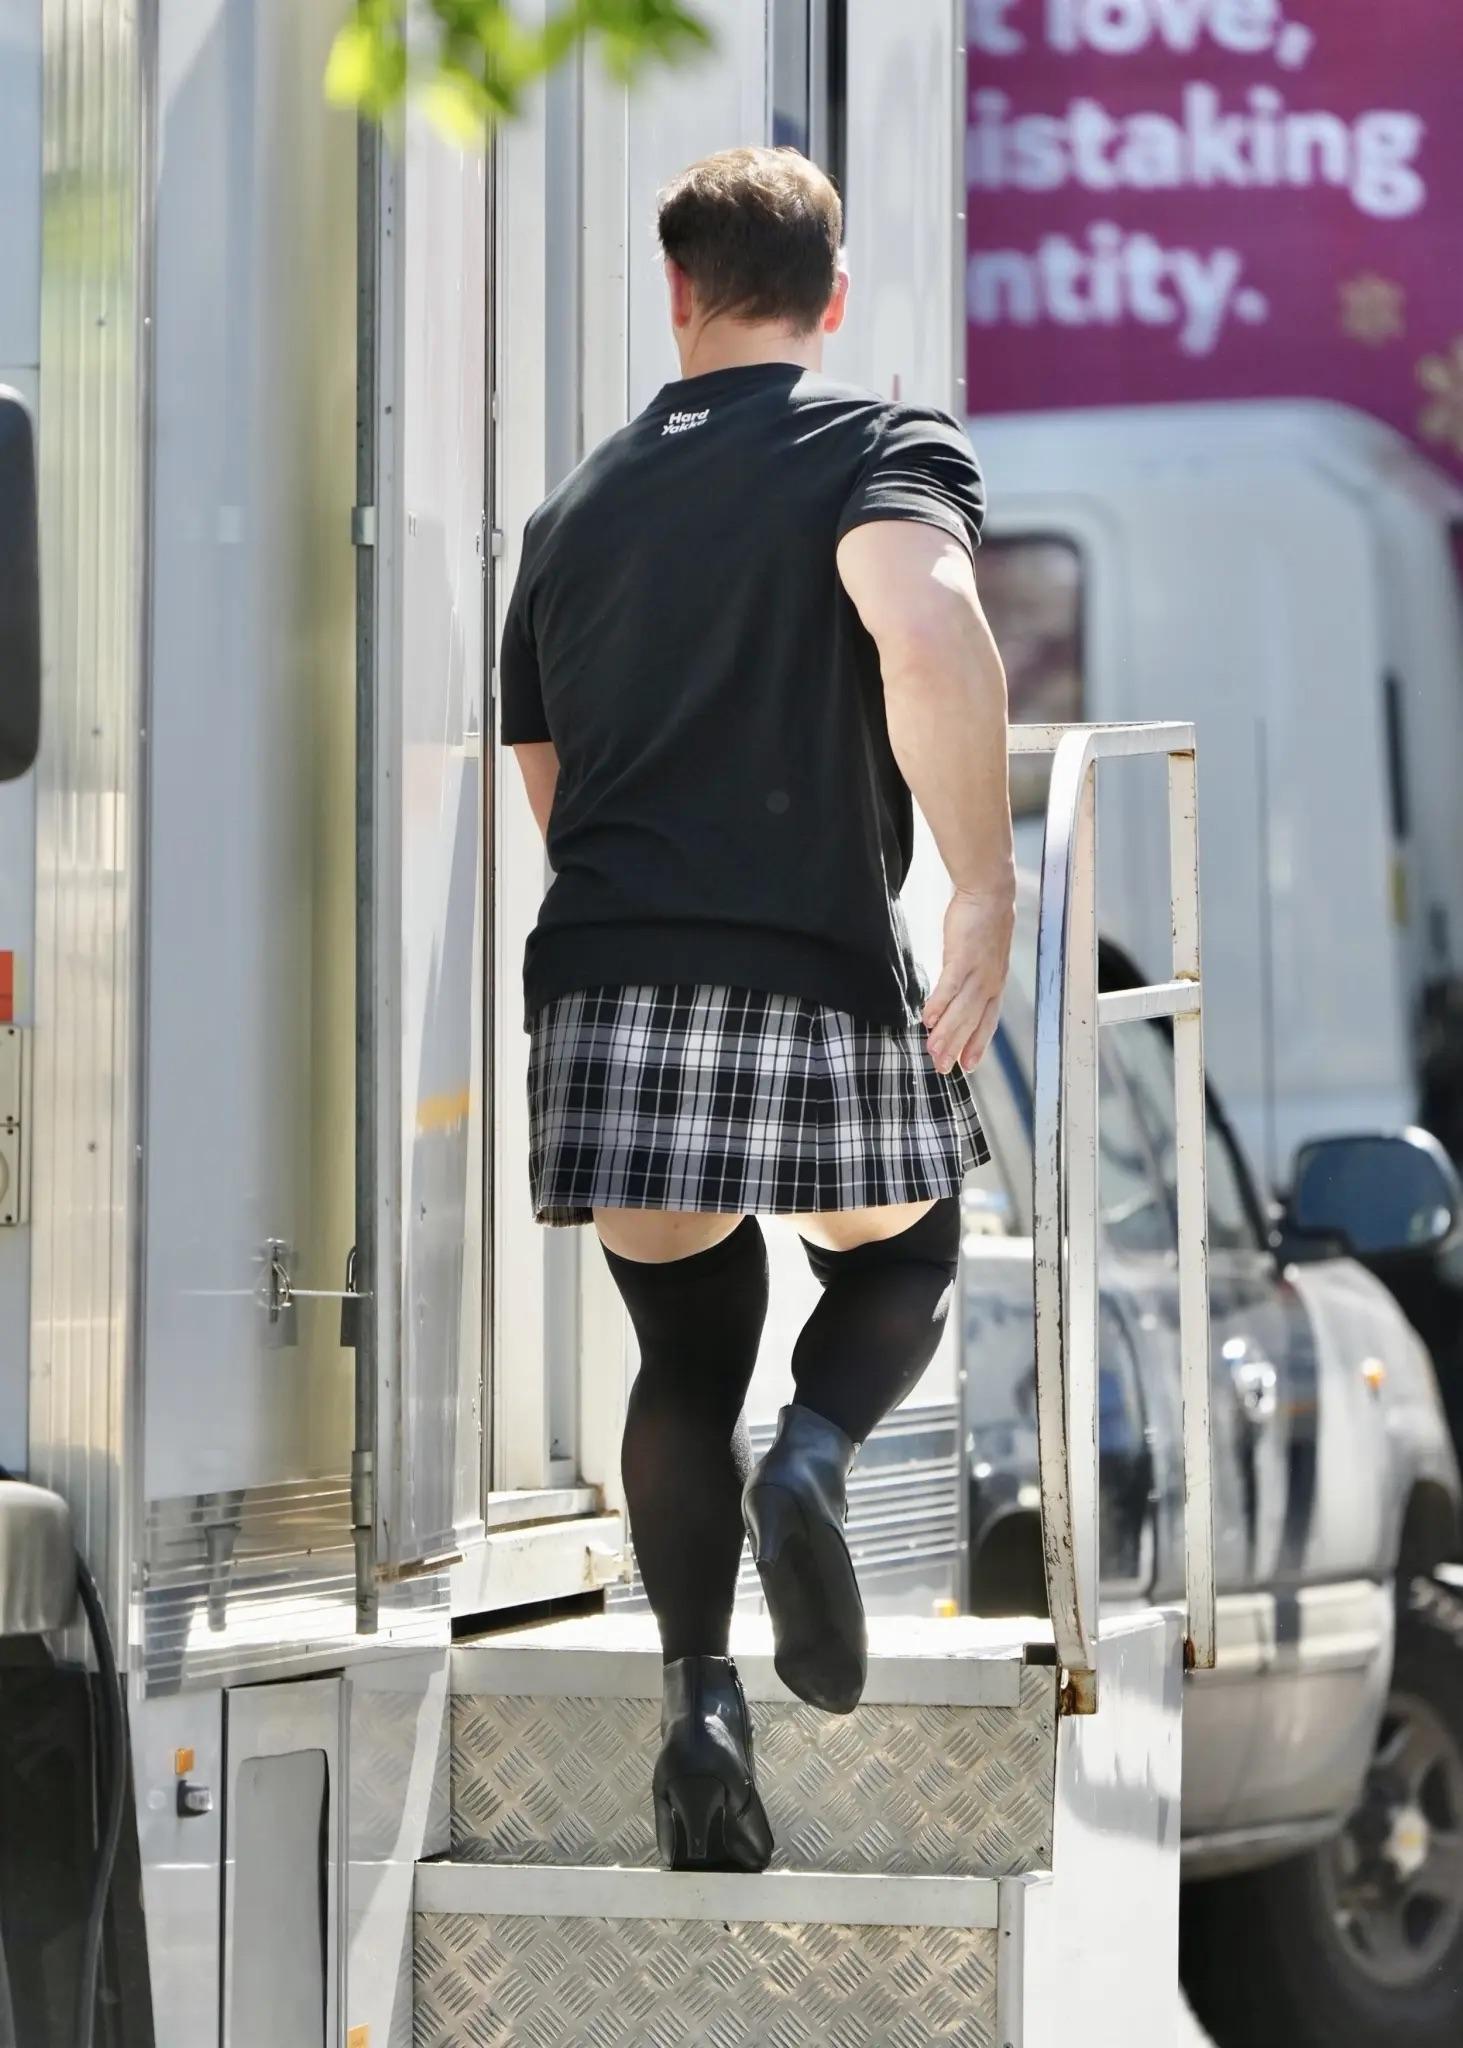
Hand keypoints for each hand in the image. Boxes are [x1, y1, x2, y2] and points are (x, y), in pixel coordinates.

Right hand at [922, 886, 1012, 1074]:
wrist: (990, 893)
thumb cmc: (982, 922)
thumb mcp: (981, 956)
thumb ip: (971, 977)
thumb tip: (957, 993)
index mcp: (994, 984)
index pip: (987, 1021)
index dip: (977, 1044)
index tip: (967, 1065)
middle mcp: (989, 983)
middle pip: (972, 1022)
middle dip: (957, 1047)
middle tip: (942, 1067)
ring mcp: (978, 971)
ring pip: (961, 1010)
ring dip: (946, 1033)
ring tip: (932, 1051)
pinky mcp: (963, 957)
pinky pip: (950, 987)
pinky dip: (939, 1004)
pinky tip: (927, 1019)